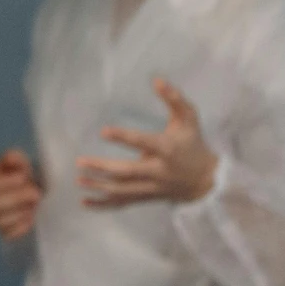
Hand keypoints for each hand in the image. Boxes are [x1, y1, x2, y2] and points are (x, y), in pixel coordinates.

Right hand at [0, 148, 43, 240]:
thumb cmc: (24, 174)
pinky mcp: (3, 233)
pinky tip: (31, 216)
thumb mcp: (20, 162)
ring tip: (34, 204)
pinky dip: (24, 225)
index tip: (23, 177)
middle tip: (36, 193)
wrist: (37, 191)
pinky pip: (10, 234)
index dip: (7, 183)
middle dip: (19, 198)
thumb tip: (9, 158)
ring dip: (23, 211)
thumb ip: (14, 157)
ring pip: (1, 221)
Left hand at [77, 78, 218, 208]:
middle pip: (127, 172)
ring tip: (79, 179)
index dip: (124, 137)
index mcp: (167, 149)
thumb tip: (157, 80)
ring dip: (99, 187)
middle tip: (80, 162)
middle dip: (103, 168)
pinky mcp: (146, 197)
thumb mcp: (189, 119)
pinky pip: (123, 204)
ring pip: (123, 191)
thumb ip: (175, 99)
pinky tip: (84, 202)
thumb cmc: (193, 143)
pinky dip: (103, 205)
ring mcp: (151, 187)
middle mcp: (158, 171)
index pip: (144, 143)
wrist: (205, 180)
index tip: (103, 131)